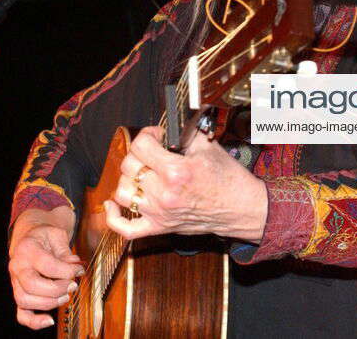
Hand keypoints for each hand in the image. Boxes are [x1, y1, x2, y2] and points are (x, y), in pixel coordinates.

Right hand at [9, 216, 83, 330]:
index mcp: (27, 249)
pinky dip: (34, 322)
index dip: (66, 271)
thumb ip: (66, 252)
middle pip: (32, 285)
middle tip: (72, 285)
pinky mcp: (19, 294)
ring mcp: (15, 282)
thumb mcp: (56, 235)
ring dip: (50, 302)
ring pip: (26, 300)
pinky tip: (49, 321)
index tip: (78, 270)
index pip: (47, 265)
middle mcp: (17, 266)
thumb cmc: (44, 237)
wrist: (28, 238)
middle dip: (57, 289)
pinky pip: (22, 314)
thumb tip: (75, 266)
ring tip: (66, 296)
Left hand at [105, 126, 266, 242]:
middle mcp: (165, 194)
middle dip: (138, 153)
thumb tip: (167, 127)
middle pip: (129, 166)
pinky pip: (125, 228)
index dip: (147, 134)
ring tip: (140, 173)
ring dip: (127, 178)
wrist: (242, 208)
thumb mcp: (208, 147)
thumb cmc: (229, 179)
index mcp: (177, 172)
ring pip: (122, 192)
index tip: (156, 135)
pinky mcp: (160, 227)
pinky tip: (114, 202)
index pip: (141, 145)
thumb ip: (183, 134)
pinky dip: (114, 216)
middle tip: (151, 152)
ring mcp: (160, 213)